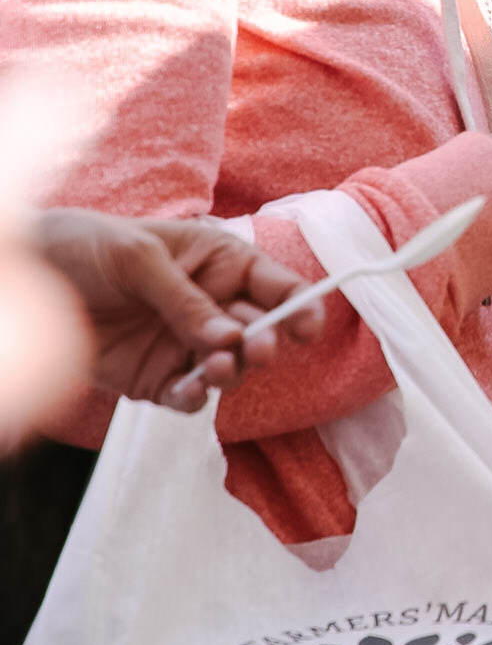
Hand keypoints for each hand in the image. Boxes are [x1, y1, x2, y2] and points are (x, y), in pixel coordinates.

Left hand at [30, 210, 325, 412]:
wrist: (31, 280)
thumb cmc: (88, 246)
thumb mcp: (139, 257)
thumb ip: (186, 300)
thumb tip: (230, 339)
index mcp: (219, 263)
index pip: (275, 285)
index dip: (300, 304)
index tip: (307, 326)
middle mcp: (211, 307)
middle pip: (260, 332)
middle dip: (265, 343)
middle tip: (254, 349)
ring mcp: (185, 345)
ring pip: (230, 369)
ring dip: (231, 372)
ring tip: (214, 367)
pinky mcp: (156, 378)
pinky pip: (189, 396)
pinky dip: (195, 398)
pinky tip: (187, 389)